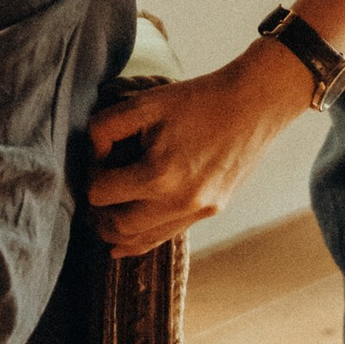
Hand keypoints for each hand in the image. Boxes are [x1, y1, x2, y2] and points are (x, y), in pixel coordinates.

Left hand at [83, 36, 319, 251]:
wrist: (252, 104)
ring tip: (104, 217)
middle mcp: (179, 201)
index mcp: (159, 174)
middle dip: (98, 212)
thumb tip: (94, 156)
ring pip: (142, 241)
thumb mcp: (144, 103)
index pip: (100, 193)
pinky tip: (123, 243)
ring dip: (116, 232)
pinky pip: (166, 236)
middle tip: (95, 194)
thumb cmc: (196, 99)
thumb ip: (105, 127)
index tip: (99, 162)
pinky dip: (142, 240)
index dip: (92, 176)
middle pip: (117, 225)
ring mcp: (198, 211)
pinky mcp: (210, 211)